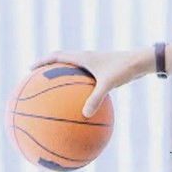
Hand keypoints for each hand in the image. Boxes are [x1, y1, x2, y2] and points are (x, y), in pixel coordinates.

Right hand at [32, 49, 153, 117]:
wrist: (142, 61)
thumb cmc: (125, 69)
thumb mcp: (109, 84)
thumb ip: (96, 98)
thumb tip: (84, 115)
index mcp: (83, 57)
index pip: (56, 56)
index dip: (42, 62)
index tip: (29, 70)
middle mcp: (86, 58)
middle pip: (61, 61)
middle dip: (48, 69)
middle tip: (36, 80)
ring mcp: (94, 64)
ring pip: (72, 69)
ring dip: (61, 76)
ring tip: (53, 91)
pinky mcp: (101, 71)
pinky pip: (83, 79)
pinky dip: (77, 88)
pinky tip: (78, 103)